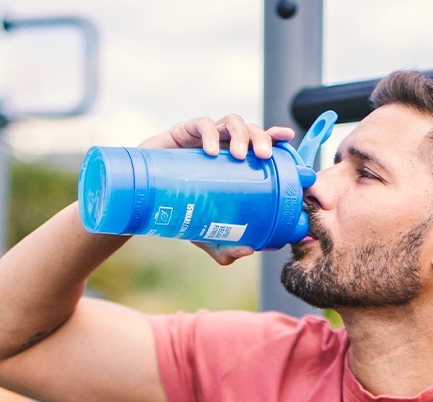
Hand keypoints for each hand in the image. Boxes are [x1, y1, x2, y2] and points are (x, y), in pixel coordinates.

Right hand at [138, 115, 295, 265]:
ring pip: (230, 122)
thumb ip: (227, 247)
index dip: (274, 136)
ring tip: (240, 155)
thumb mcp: (207, 235)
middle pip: (250, 130)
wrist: (145, 203)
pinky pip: (201, 125)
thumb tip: (250, 250)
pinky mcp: (182, 133)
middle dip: (261, 138)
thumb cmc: (181, 212)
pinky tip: (212, 150)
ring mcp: (203, 138)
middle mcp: (222, 146)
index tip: (287, 138)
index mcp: (234, 163)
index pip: (259, 143)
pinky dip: (210, 134)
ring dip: (240, 134)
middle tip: (263, 156)